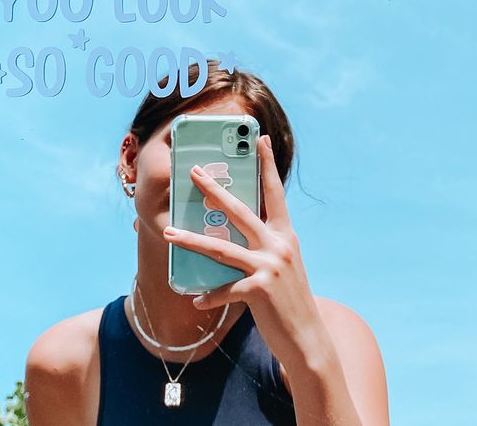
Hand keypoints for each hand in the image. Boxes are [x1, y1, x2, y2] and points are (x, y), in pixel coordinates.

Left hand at [162, 135, 328, 372]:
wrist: (308, 338)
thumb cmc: (290, 300)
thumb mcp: (283, 265)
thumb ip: (264, 246)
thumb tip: (231, 235)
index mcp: (285, 235)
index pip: (274, 192)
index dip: (267, 165)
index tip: (260, 139)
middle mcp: (278, 245)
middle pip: (239, 211)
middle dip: (214, 190)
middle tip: (194, 173)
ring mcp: (269, 267)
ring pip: (221, 249)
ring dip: (191, 241)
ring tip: (169, 234)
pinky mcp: (260, 290)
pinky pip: (225, 289)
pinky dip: (209, 296)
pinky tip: (197, 300)